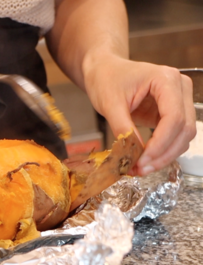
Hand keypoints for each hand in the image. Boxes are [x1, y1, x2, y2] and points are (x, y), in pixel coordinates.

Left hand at [83, 55, 195, 175]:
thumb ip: (123, 127)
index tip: (142, 160)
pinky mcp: (171, 113)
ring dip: (164, 156)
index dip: (160, 143)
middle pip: (184, 129)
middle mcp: (179, 89)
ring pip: (183, 136)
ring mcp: (178, 101)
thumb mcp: (109, 103)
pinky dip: (161, 151)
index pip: (174, 117)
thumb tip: (133, 153)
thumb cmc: (106, 79)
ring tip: (139, 168)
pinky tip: (144, 160)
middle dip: (163, 154)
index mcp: (165, 80)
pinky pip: (174, 136)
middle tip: (140, 169)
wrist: (104, 71)